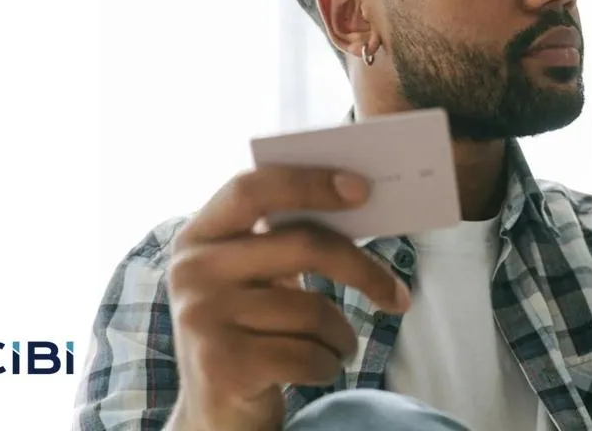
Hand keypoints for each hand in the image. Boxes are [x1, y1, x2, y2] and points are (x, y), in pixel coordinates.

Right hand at [165, 167, 410, 430]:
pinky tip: (320, 367)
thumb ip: (282, 239)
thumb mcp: (252, 276)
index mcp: (199, 236)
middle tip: (399, 295)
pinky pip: (307, 355)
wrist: (214, 411)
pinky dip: (329, 364)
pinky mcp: (223, 365)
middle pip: (303, 246)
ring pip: (313, 310)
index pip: (253, 189)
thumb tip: (357, 200)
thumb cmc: (250, 328)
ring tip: (338, 345)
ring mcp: (203, 318)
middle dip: (363, 270)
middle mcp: (193, 272)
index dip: (308, 183)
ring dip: (342, 335)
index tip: (361, 188)